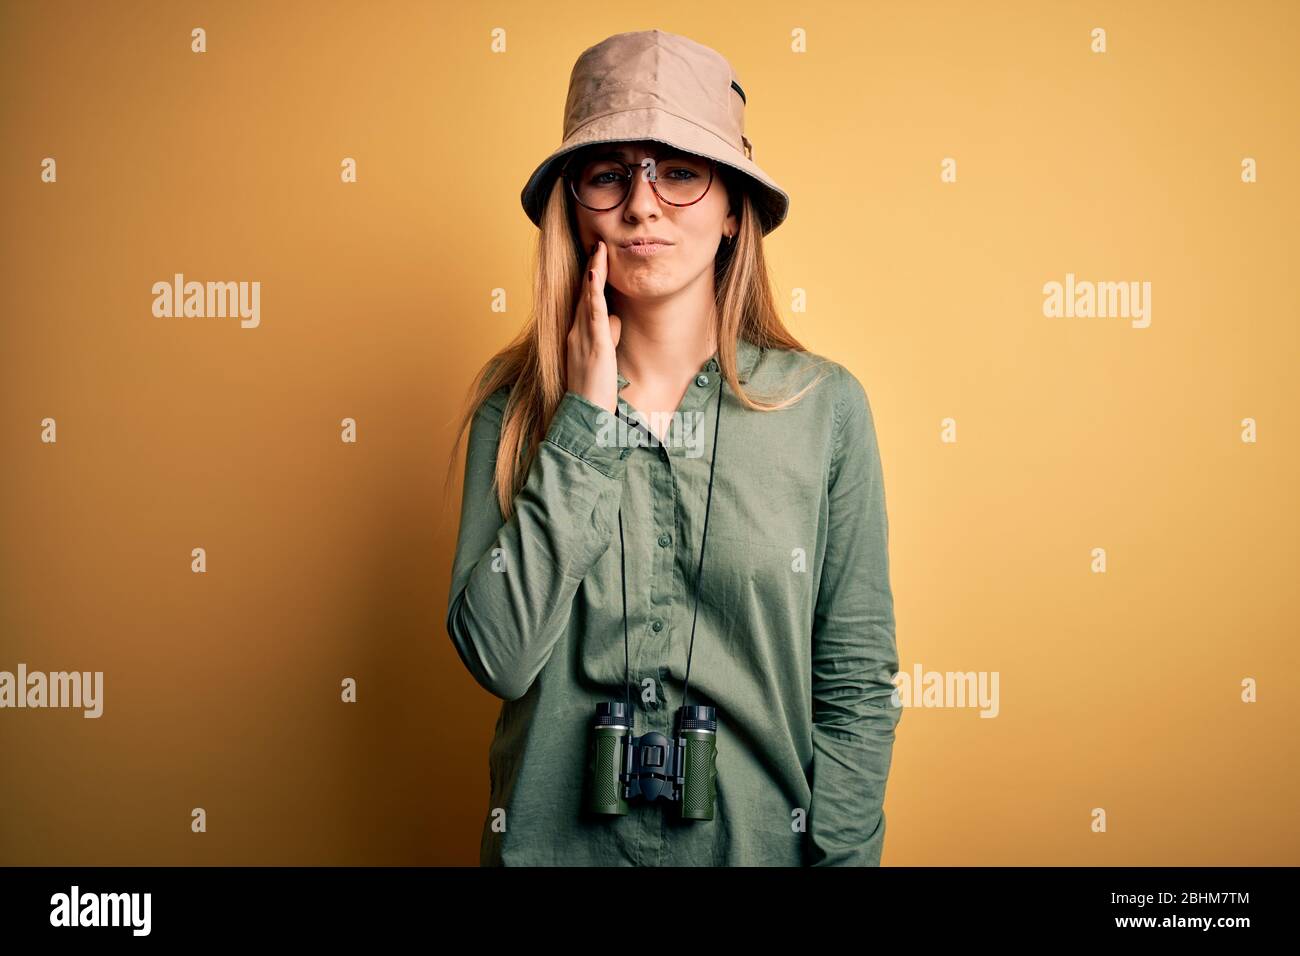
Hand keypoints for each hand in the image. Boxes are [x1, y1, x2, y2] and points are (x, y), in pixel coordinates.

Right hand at [567, 240, 621, 412]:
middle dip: (591, 268)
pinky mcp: (594, 345)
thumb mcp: (602, 357)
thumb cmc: (594, 390)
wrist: (585, 414)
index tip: (596, 258)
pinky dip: (594, 293)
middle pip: (584, 294)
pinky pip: (594, 313)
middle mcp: (575, 333)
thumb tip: (615, 320)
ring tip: (599, 248)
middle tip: (597, 242)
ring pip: (588, 298)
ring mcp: (583, 338)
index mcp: (577, 336)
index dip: (590, 279)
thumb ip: (607, 336)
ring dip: (594, 272)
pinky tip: (596, 275)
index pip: (583, 301)